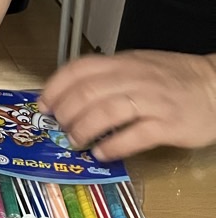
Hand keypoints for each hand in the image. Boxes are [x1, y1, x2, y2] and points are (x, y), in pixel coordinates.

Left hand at [39, 50, 215, 159]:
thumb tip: (71, 96)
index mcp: (123, 63)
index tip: (44, 105)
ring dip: (84, 129)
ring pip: (106, 112)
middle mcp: (135, 79)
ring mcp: (152, 101)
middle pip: (88, 92)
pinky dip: (113, 146)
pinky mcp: (168, 124)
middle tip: (59, 128)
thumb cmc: (173, 79)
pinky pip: (135, 135)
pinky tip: (102, 154)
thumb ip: (108, 77)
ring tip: (76, 142)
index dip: (56, 88)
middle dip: (66, 112)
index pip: (80, 69)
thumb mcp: (138, 67)